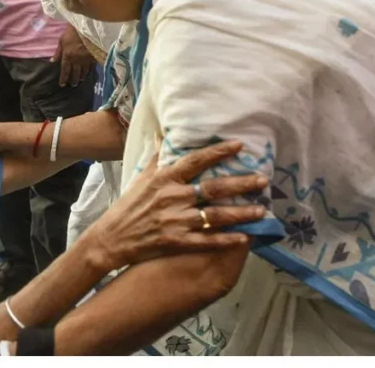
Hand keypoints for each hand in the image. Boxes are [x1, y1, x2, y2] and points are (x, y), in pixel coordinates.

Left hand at [51, 25, 92, 86]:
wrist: (85, 26)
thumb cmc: (71, 32)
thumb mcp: (61, 41)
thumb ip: (58, 52)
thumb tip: (52, 61)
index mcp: (67, 56)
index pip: (65, 70)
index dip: (63, 78)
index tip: (62, 84)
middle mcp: (76, 60)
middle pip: (75, 73)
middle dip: (73, 80)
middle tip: (73, 85)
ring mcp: (86, 59)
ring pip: (84, 71)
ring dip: (81, 76)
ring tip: (80, 80)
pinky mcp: (93, 56)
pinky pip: (91, 66)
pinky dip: (89, 71)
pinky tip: (88, 72)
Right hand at [80, 139, 267, 272]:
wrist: (111, 238)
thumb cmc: (128, 206)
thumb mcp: (141, 177)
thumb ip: (157, 156)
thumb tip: (161, 133)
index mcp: (165, 179)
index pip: (196, 161)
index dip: (218, 152)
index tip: (239, 146)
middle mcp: (173, 198)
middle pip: (213, 188)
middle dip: (241, 184)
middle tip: (263, 180)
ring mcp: (176, 221)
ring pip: (215, 215)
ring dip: (241, 213)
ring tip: (262, 210)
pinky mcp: (176, 242)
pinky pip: (207, 241)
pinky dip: (226, 240)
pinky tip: (245, 238)